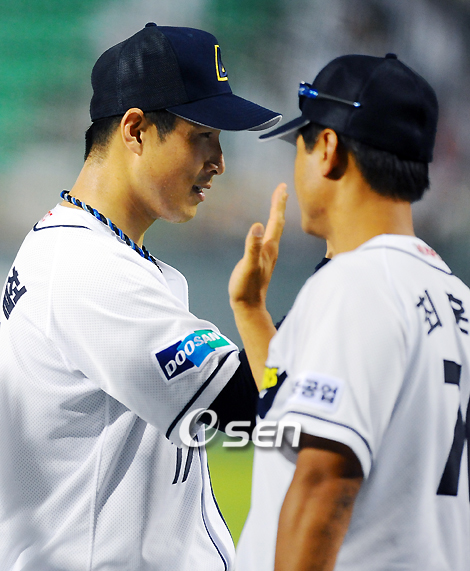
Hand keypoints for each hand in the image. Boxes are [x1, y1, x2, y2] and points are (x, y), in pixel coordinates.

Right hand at [229, 183, 287, 308]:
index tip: (282, 187)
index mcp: (269, 247)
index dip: (278, 203)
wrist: (248, 306)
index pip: (276, 220)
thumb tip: (257, 225)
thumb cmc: (246, 287)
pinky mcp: (262, 260)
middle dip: (279, 205)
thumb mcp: (247, 265)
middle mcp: (271, 249)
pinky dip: (269, 227)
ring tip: (277, 204)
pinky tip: (265, 229)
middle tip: (282, 189)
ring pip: (275, 230)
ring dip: (276, 215)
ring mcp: (268, 255)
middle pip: (278, 222)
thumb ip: (252, 246)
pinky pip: (268, 238)